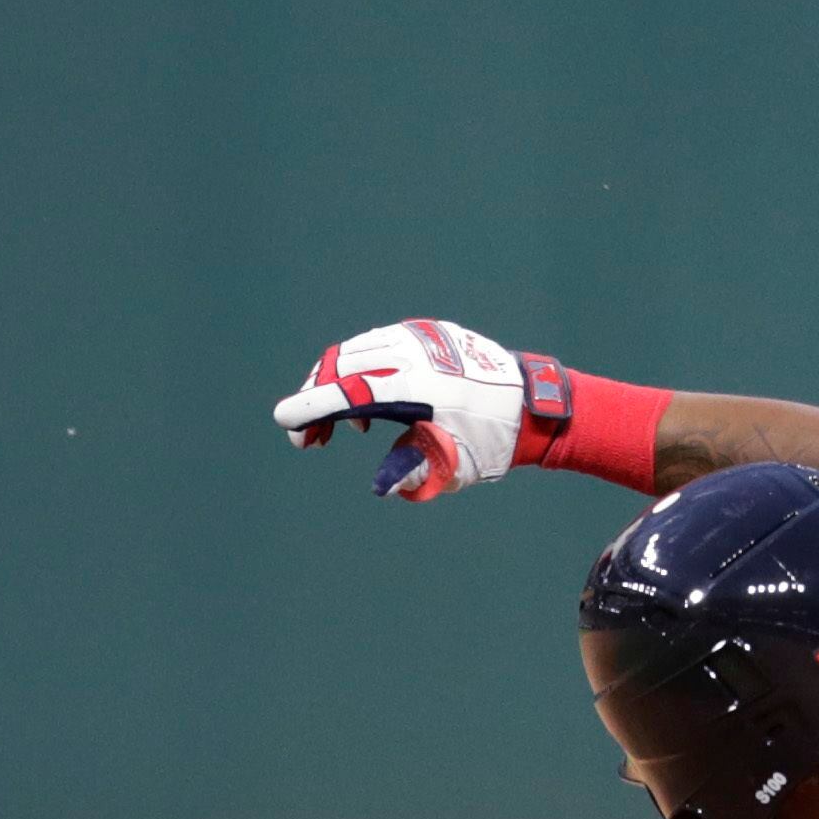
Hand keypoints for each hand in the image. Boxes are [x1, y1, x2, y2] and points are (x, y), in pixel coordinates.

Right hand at [270, 318, 531, 501]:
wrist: (531, 404)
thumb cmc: (490, 441)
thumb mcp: (453, 467)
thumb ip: (412, 472)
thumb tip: (382, 485)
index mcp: (418, 387)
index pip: (345, 390)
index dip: (309, 407)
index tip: (287, 425)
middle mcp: (415, 354)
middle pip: (340, 366)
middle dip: (317, 400)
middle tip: (313, 440)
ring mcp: (420, 337)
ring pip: (355, 352)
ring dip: (337, 386)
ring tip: (345, 429)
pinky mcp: (427, 333)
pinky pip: (378, 345)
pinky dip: (361, 370)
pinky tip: (370, 406)